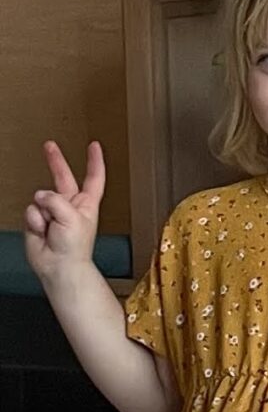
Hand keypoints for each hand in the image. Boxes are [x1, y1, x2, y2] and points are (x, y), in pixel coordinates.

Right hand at [25, 141, 105, 282]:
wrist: (59, 266)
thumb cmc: (74, 247)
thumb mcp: (72, 218)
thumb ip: (56, 201)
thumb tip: (40, 195)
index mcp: (86, 203)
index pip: (93, 177)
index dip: (94, 161)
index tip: (94, 146)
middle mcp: (69, 204)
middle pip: (62, 177)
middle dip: (55, 161)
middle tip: (49, 145)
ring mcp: (52, 211)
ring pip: (40, 198)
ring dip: (43, 213)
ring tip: (51, 229)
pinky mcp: (37, 219)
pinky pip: (30, 211)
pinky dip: (34, 221)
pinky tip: (41, 232)